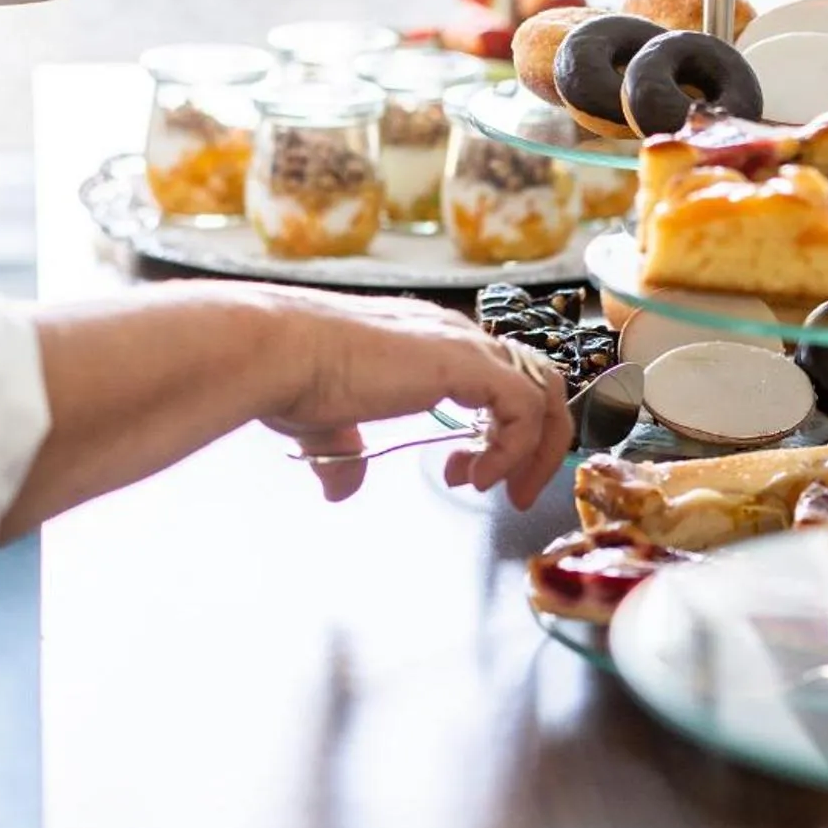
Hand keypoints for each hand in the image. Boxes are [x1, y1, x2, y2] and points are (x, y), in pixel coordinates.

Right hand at [261, 291, 572, 508]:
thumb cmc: (293, 375)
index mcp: (431, 342)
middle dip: (537, 444)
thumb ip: (344, 452)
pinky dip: (514, 450)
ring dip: (535, 451)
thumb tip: (341, 487)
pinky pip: (525, 409)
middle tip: (512, 491)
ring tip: (504, 491)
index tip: (467, 474)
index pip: (501, 377)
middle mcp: (456, 336)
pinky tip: (478, 477)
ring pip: (545, 391)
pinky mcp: (468, 363)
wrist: (281, 351)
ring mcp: (466, 346)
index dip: (498, 433)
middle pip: (539, 381)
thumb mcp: (326, 423)